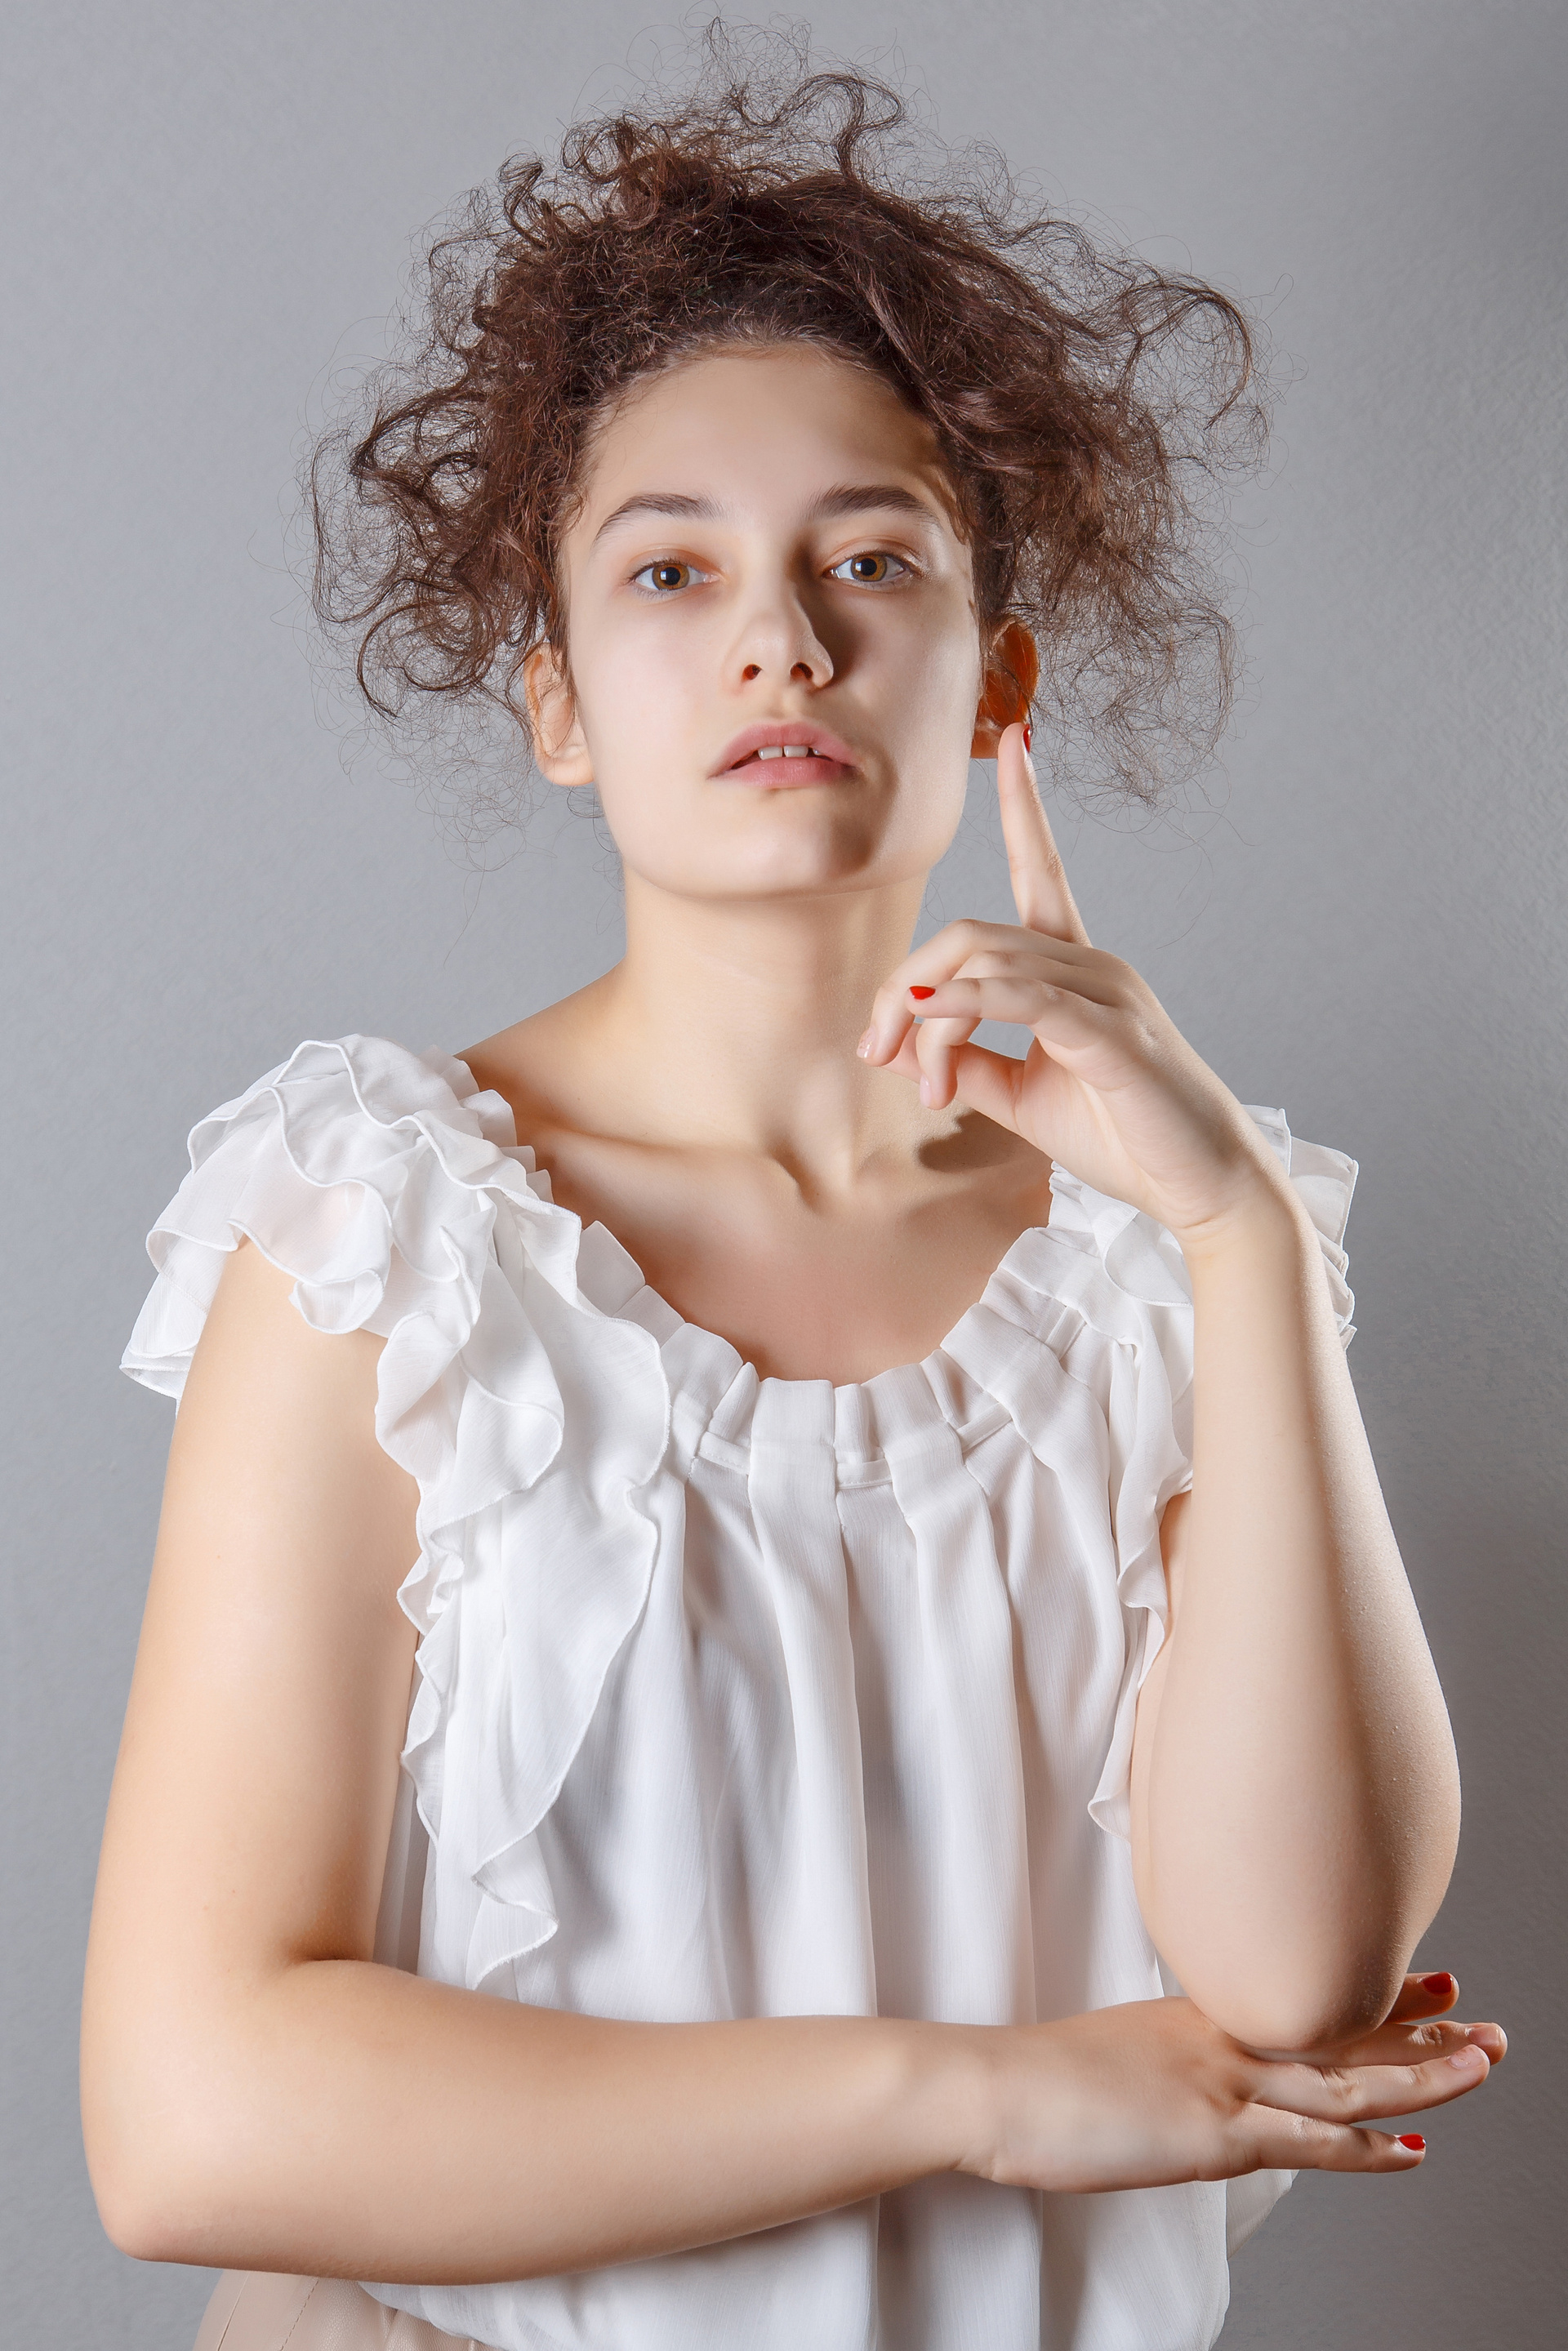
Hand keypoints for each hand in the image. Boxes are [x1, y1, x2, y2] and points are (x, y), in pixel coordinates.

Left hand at [859, 723, 1286, 1248]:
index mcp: (1075, 968)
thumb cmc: (1121, 1136)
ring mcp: (1107, 993)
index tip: (1015, 740)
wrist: (1199, 1184)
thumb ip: (963, 1061)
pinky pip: (1022, 998)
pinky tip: (929, 1015)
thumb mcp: (1019, 1096)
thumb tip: (899, 1045)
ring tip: (924, 1086)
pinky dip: (965, 1003)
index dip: (1027, 804)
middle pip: (970, 934)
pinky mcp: (1111, 1034)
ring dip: (929, 1022)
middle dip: (904, 985)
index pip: (1045, 868)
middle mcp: (1094, 964)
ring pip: (986, 966)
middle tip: (876, 1051)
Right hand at [955, 1970, 1503, 2194]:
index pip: (1301, 2001)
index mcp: (1196, 2016)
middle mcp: (1221, 2038)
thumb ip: (1163, 2059)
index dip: (1371, 1996)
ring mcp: (1220, 2082)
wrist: (992, 2086)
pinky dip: (1367, 2147)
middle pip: (1336, 2029)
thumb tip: (1183, 2083)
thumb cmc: (1036, 2078)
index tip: (1424, 1985)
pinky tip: (1410, 2150)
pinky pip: (1309, 2141)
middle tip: (1479, 2017)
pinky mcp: (1211, 2132)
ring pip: (1344, 2078)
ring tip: (1481, 2064)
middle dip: (1417, 2027)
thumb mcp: (1114, 2051)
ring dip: (1422, 2075)